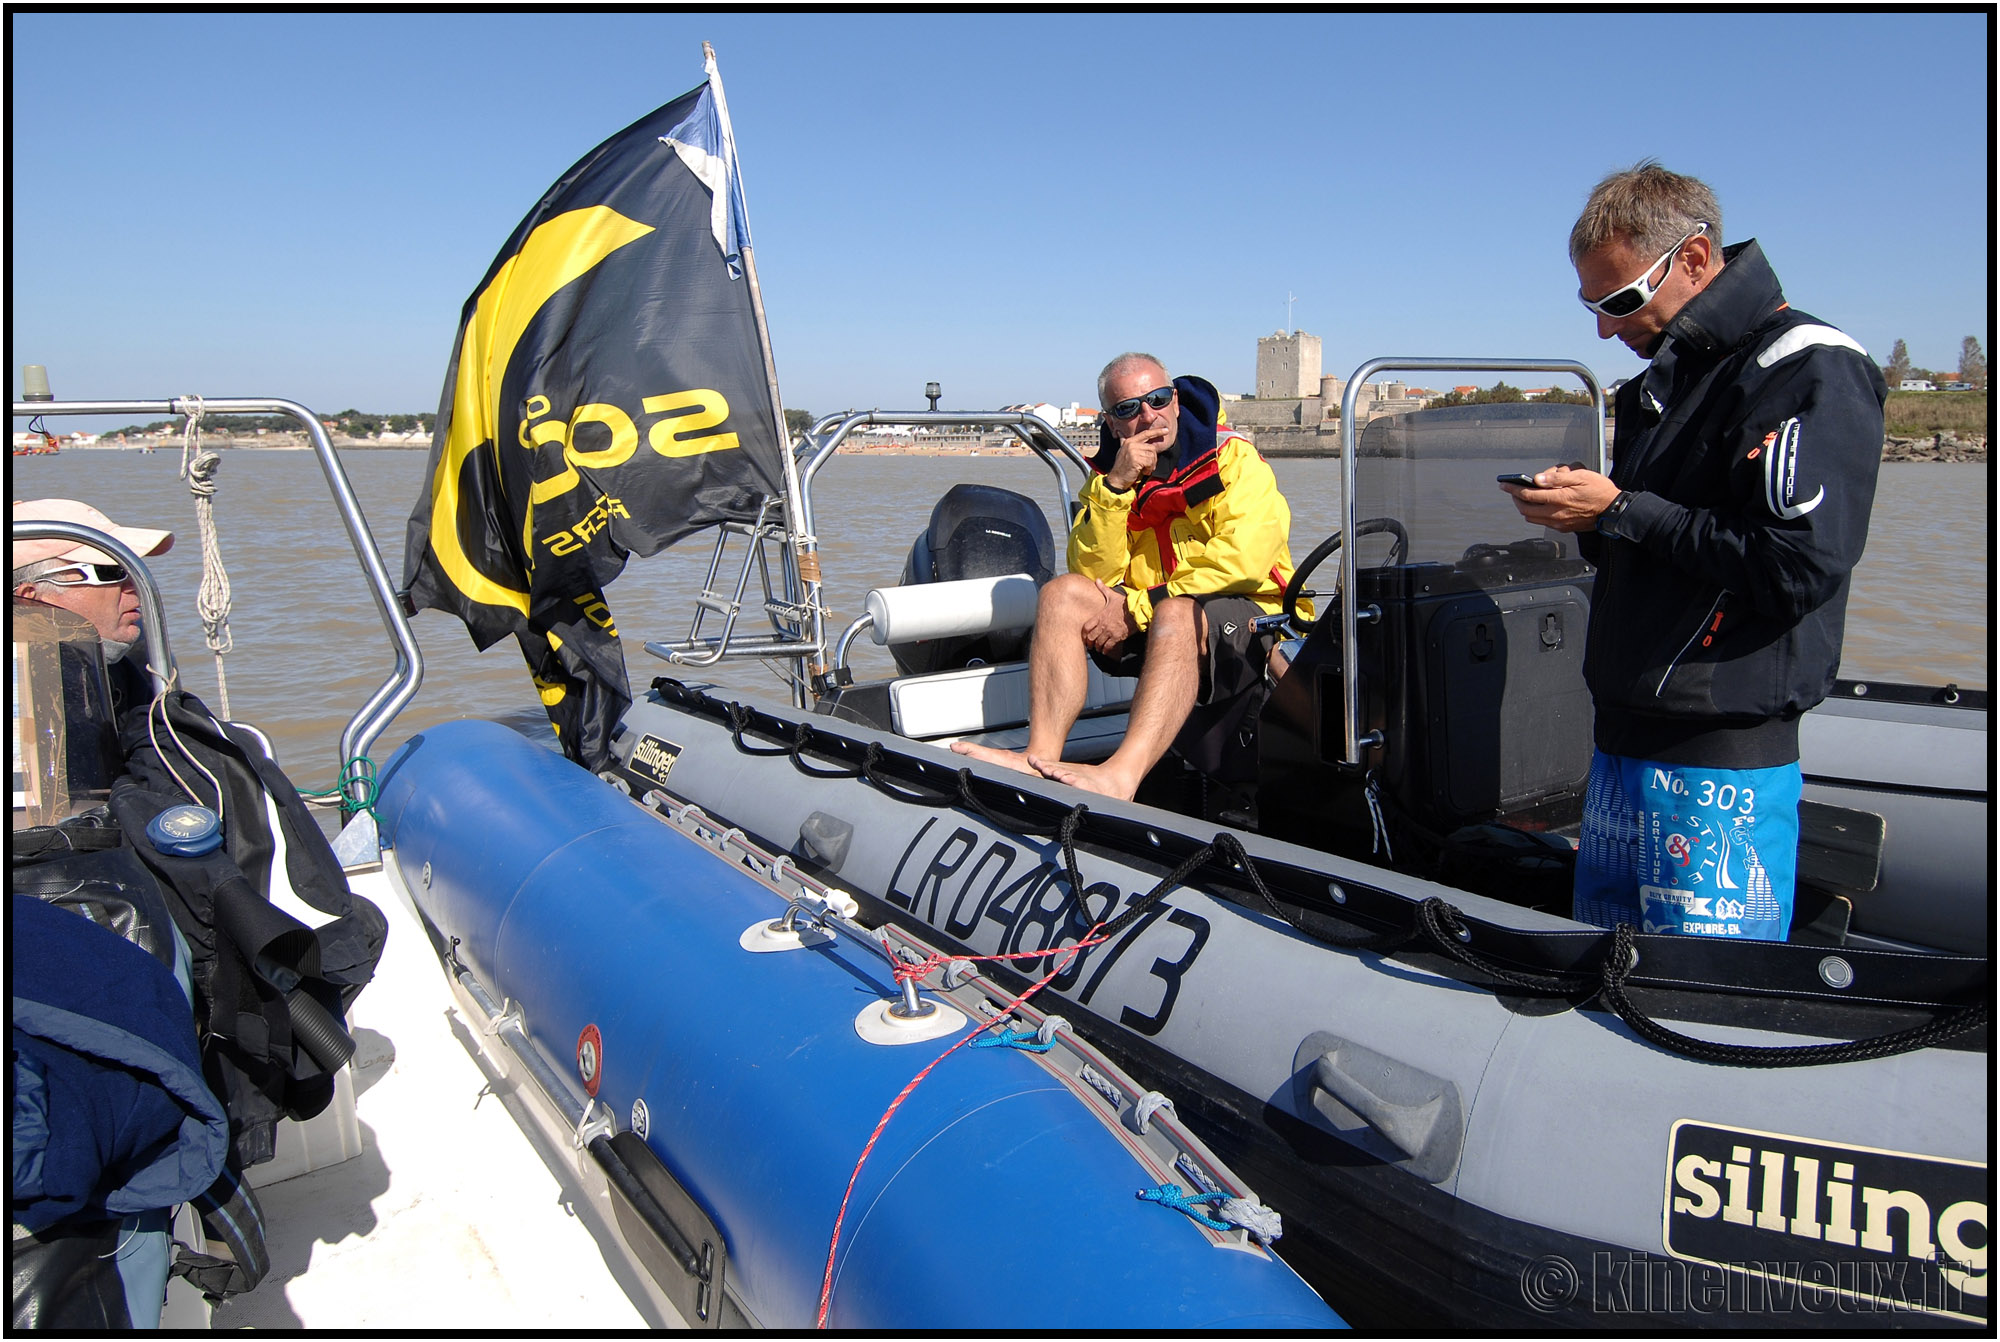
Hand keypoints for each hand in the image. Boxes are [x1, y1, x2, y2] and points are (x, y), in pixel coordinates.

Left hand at [1080, 580, 1136, 652]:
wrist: (1137, 611)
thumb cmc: (1124, 603)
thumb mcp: (1112, 595)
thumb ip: (1103, 589)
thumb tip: (1097, 580)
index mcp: (1100, 616)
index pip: (1086, 627)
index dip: (1083, 633)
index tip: (1084, 636)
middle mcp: (1103, 625)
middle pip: (1091, 637)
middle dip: (1089, 643)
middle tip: (1090, 645)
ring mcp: (1110, 632)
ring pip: (1099, 643)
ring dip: (1097, 647)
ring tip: (1097, 648)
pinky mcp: (1117, 637)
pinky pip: (1108, 646)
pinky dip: (1105, 650)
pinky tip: (1105, 651)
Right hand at [1105, 425, 1170, 491]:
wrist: (1117, 479)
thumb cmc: (1122, 467)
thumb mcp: (1122, 451)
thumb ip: (1123, 442)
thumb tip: (1120, 432)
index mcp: (1129, 441)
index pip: (1146, 433)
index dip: (1157, 431)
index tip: (1166, 430)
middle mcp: (1131, 444)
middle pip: (1152, 447)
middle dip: (1153, 459)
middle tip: (1149, 466)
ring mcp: (1133, 451)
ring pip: (1152, 455)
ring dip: (1151, 465)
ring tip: (1145, 470)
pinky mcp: (1136, 459)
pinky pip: (1149, 462)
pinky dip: (1149, 468)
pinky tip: (1144, 471)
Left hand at [1501, 464, 1622, 532]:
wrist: (1613, 510)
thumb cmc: (1599, 490)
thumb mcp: (1580, 476)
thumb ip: (1557, 478)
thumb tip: (1537, 479)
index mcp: (1559, 498)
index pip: (1528, 495)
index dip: (1513, 489)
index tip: (1504, 485)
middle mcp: (1556, 513)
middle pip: (1525, 509)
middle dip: (1515, 499)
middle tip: (1513, 491)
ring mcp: (1559, 523)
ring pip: (1532, 518)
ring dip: (1525, 507)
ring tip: (1526, 497)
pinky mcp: (1563, 528)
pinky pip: (1542, 522)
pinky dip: (1536, 514)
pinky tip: (1540, 506)